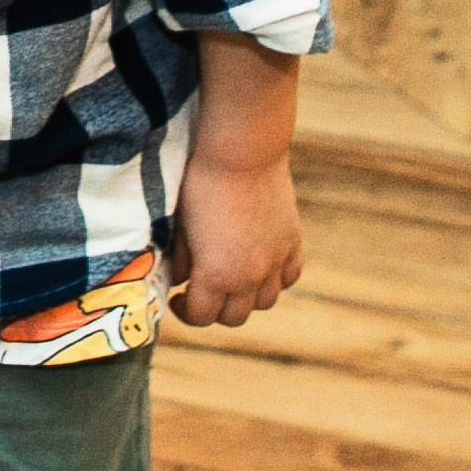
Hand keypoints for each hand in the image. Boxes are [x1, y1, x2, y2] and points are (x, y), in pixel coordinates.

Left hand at [169, 153, 302, 328]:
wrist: (242, 152)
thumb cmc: (202, 184)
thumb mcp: (181, 225)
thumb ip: (180, 260)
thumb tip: (180, 279)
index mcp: (217, 275)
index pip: (201, 316)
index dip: (185, 312)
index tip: (178, 297)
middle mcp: (250, 276)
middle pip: (233, 317)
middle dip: (214, 309)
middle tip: (201, 291)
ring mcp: (276, 260)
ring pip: (264, 302)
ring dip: (245, 298)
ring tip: (231, 278)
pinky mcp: (292, 241)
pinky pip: (288, 276)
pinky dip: (275, 279)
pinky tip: (260, 265)